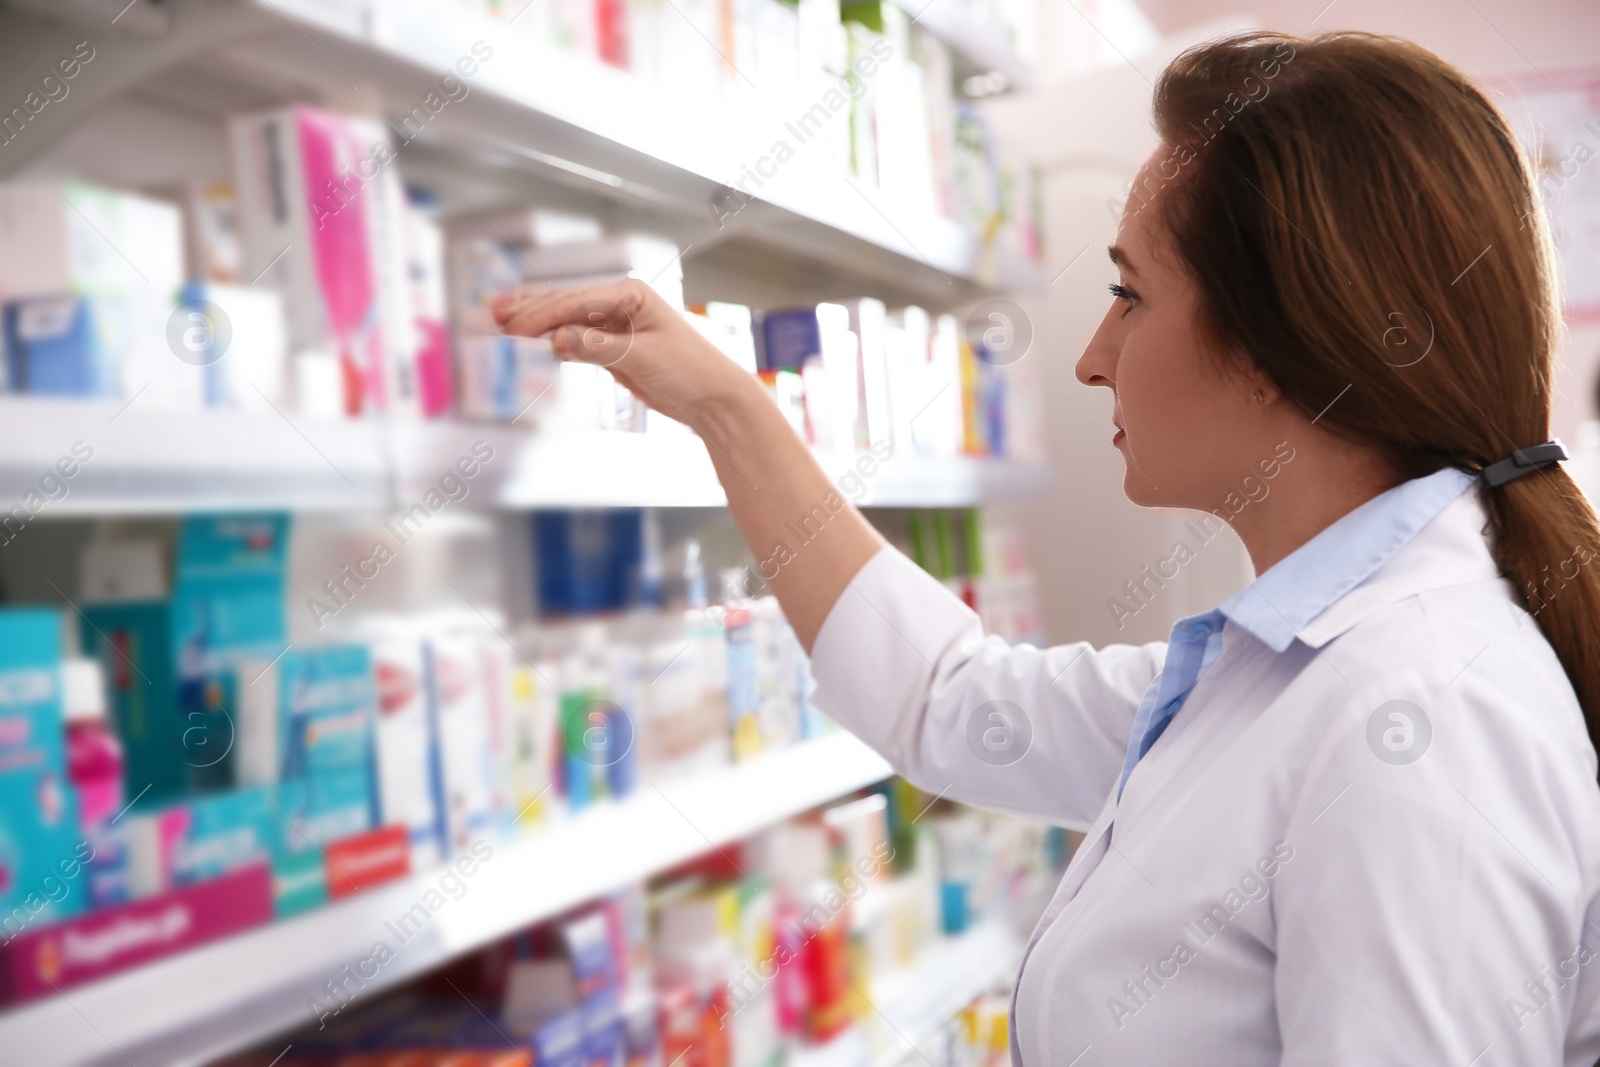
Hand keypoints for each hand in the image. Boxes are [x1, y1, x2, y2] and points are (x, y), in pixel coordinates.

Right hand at [490, 279, 753, 429]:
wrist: (714, 399)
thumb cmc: (690, 370)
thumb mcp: (642, 357)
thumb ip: (598, 346)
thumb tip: (558, 339)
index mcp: (631, 294)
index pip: (575, 301)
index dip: (541, 314)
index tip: (513, 327)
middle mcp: (621, 305)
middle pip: (566, 305)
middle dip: (529, 311)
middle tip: (492, 316)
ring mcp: (616, 326)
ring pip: (566, 322)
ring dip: (535, 323)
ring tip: (499, 321)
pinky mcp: (614, 349)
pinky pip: (576, 341)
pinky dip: (553, 342)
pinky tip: (532, 340)